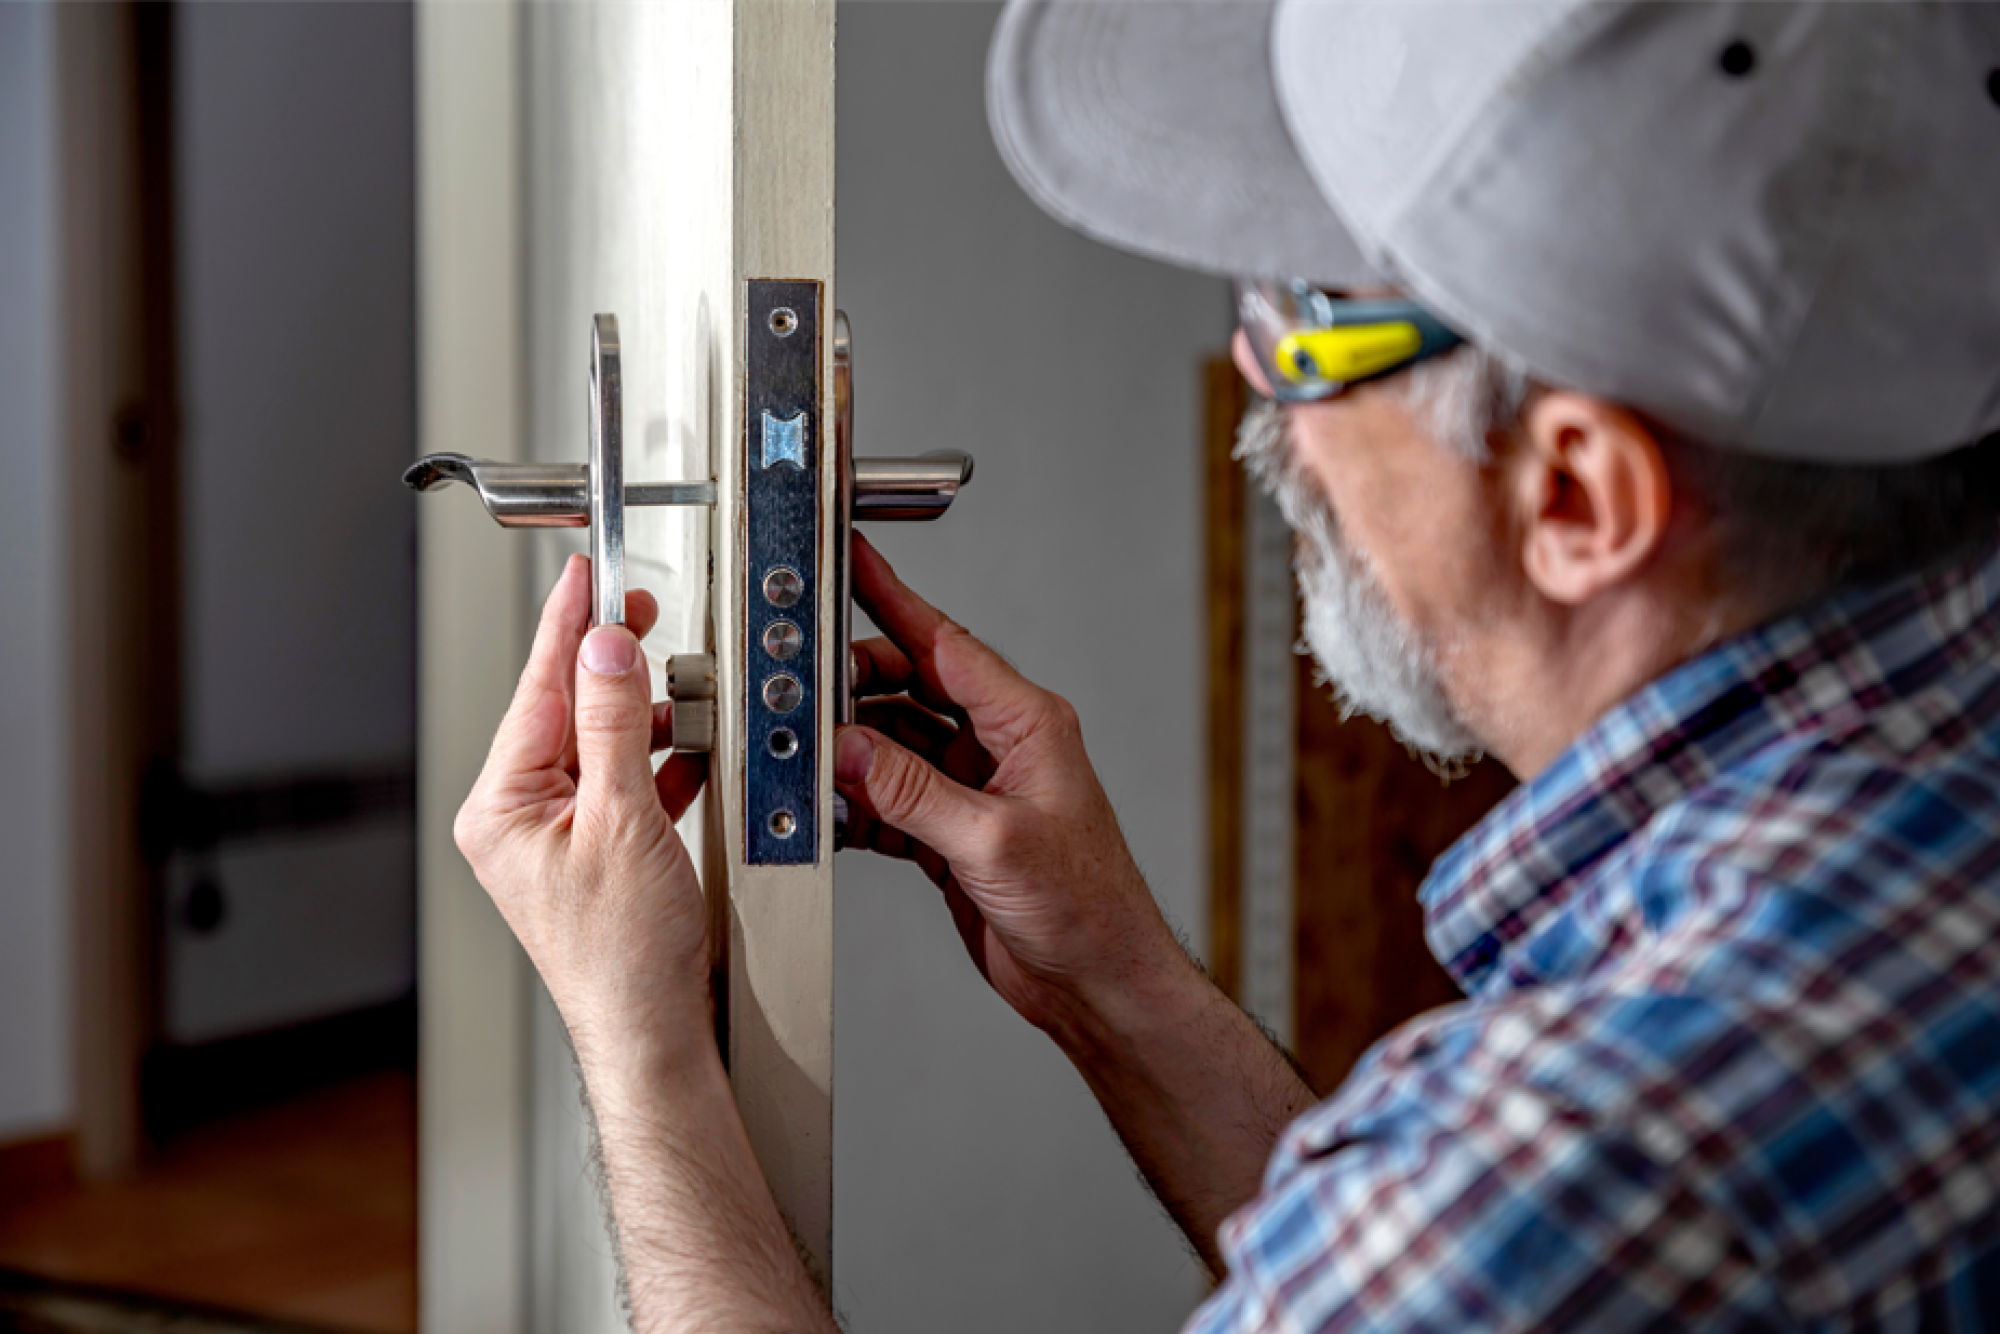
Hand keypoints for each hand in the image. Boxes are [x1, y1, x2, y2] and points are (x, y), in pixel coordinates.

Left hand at [454, 553, 709, 1067]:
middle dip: (610, 667)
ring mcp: (552, 839)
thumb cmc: (624, 955)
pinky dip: (656, 764)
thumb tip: (606, 650)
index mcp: (500, 807)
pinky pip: (620, 785)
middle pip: (565, 712)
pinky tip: (686, 750)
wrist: (654, 1031)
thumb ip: (616, 723)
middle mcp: (516, 820)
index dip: (567, 627)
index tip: (586, 577)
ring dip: (642, 718)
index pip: (537, 690)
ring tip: (678, 690)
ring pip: (598, 747)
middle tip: (640, 615)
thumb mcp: (624, 818)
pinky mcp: (592, 855)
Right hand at [836, 535, 1187, 1038]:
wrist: (1097, 982)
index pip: (945, 644)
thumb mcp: (992, 842)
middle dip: (853, 688)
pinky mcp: (952, 832)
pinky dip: (858, 804)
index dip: (893, 599)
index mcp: (1027, 723)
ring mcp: (973, 788)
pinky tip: (834, 812)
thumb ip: (913, 792)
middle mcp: (999, 746)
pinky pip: (890, 798)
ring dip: (851, 753)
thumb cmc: (1086, 908)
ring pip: (892, 745)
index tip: (851, 562)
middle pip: (908, 688)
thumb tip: (850, 747)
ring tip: (810, 757)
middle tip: (803, 692)